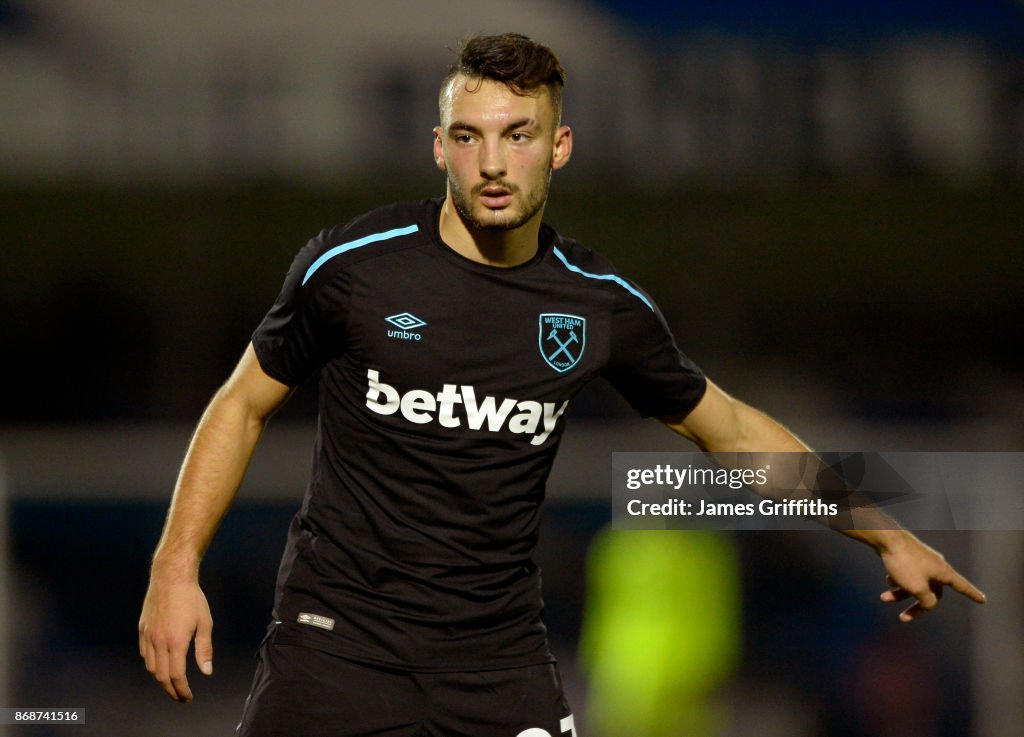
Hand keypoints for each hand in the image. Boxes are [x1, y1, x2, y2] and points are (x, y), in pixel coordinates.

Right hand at [138, 574, 213, 701]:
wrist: (171, 577)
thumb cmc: (192, 598)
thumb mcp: (205, 623)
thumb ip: (204, 649)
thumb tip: (206, 672)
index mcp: (176, 642)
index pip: (176, 676)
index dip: (182, 691)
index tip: (188, 697)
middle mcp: (159, 641)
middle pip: (161, 676)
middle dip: (171, 690)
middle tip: (181, 696)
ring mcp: (148, 635)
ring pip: (150, 667)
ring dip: (160, 678)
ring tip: (172, 681)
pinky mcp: (142, 629)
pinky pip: (144, 654)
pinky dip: (152, 664)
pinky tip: (160, 663)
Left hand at [878, 535, 985, 621]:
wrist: (886, 538)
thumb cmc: (904, 563)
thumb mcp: (917, 588)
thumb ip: (927, 601)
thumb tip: (930, 604)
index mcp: (944, 572)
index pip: (963, 587)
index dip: (973, 594)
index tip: (983, 600)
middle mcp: (936, 566)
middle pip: (932, 593)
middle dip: (916, 606)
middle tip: (903, 618)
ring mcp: (922, 560)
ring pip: (916, 584)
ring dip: (901, 594)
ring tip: (884, 597)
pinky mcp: (909, 557)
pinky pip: (907, 575)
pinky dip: (898, 580)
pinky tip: (888, 580)